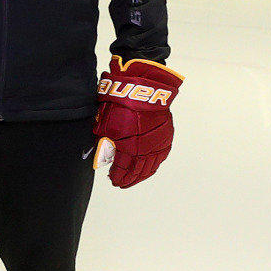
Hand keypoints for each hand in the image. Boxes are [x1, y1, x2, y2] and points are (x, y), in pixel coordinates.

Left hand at [94, 55, 182, 187]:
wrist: (142, 88)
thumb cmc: (119, 105)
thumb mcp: (104, 126)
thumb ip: (104, 146)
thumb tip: (104, 159)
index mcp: (129, 149)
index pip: (123, 169)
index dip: (118, 176)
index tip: (114, 180)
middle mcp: (146, 150)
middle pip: (138, 171)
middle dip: (130, 179)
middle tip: (122, 183)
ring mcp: (158, 144)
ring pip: (151, 166)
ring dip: (142, 174)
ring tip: (134, 179)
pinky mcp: (166, 136)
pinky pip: (160, 156)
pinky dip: (154, 164)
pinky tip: (149, 167)